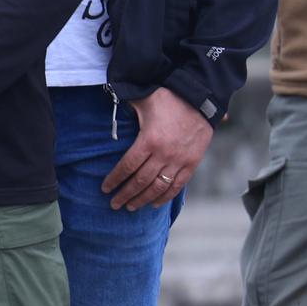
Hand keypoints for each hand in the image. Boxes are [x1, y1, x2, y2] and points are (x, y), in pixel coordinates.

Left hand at [101, 89, 214, 211]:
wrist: (201, 99)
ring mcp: (179, 161)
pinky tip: (154, 204)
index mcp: (149, 140)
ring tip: (130, 206)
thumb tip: (110, 111)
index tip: (105, 189)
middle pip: (140, 181)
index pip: (127, 166)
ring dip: (142, 199)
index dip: (114, 180)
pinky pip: (177, 186)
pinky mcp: (192, 163)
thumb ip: (126, 109)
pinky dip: (165, 197)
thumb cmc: (169, 99)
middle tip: (114, 204)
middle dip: (125, 194)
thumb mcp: (144, 102)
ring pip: (158, 188)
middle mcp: (164, 154)